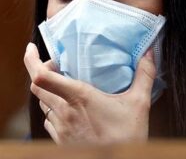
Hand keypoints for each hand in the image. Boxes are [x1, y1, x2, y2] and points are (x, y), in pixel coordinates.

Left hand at [23, 42, 155, 143]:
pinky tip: (67, 107)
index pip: (42, 77)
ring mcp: (60, 127)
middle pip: (36, 87)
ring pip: (41, 103)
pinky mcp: (60, 140)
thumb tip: (149, 52)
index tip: (32, 49)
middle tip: (53, 61)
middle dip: (39, 70)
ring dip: (46, 89)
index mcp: (79, 98)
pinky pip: (48, 120)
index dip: (32, 61)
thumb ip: (145, 75)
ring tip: (61, 82)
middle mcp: (64, 112)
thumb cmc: (127, 136)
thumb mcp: (139, 103)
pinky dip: (52, 108)